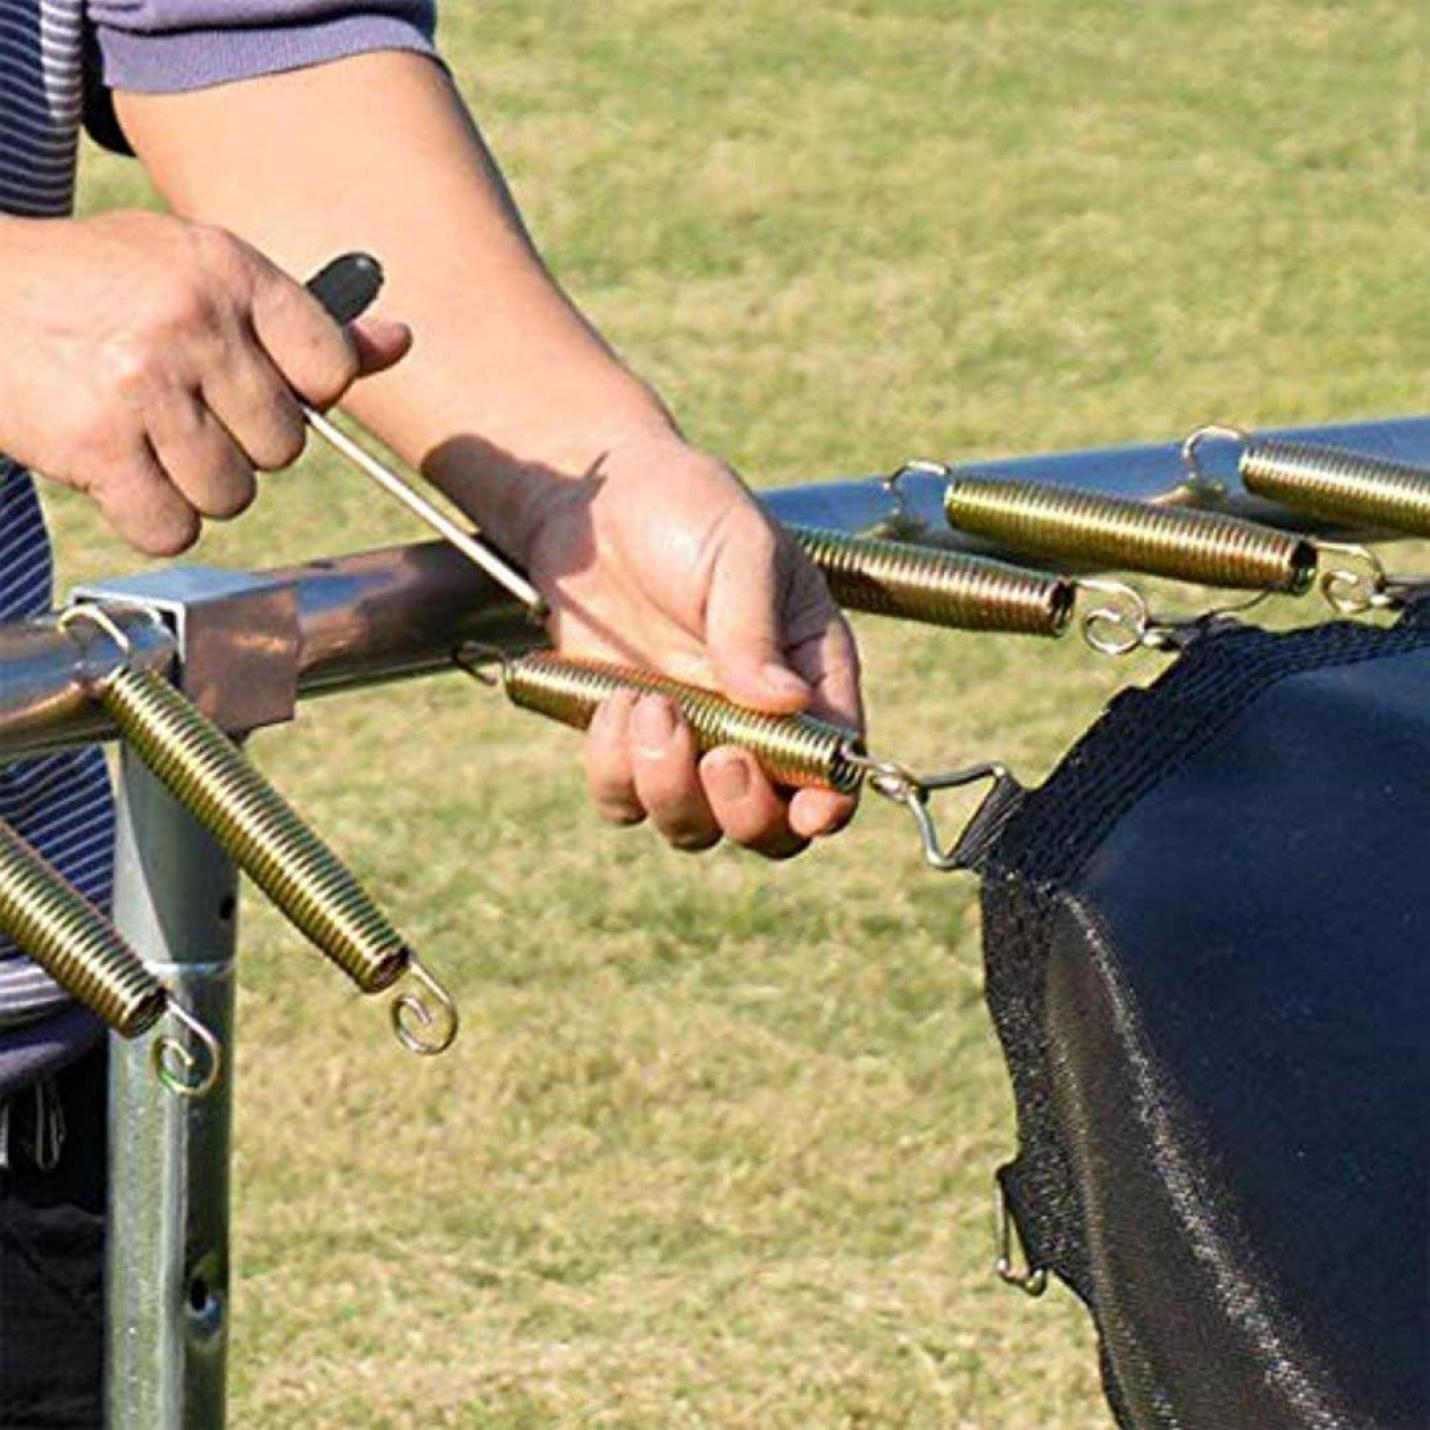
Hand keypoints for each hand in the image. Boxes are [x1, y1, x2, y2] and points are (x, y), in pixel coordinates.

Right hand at [0, 211, 409, 554]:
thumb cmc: (99, 288)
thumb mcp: (199, 272)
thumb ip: (304, 319)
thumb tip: (400, 343)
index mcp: (229, 270)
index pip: (331, 370)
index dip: (301, 394)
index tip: (254, 383)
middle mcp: (192, 323)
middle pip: (284, 446)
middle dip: (238, 442)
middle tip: (180, 406)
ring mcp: (143, 387)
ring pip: (233, 496)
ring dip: (193, 485)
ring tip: (144, 435)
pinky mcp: (97, 447)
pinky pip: (172, 528)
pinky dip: (150, 518)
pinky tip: (119, 470)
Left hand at [512, 433, 862, 858]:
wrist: (593, 502)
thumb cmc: (688, 509)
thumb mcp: (739, 548)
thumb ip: (755, 629)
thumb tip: (784, 703)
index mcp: (812, 675)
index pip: (835, 764)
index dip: (828, 803)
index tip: (805, 808)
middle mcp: (757, 722)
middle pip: (769, 826)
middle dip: (745, 811)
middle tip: (718, 755)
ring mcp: (691, 738)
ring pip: (693, 824)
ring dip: (669, 787)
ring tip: (648, 704)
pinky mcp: (626, 742)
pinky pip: (623, 798)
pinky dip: (614, 770)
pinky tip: (613, 702)